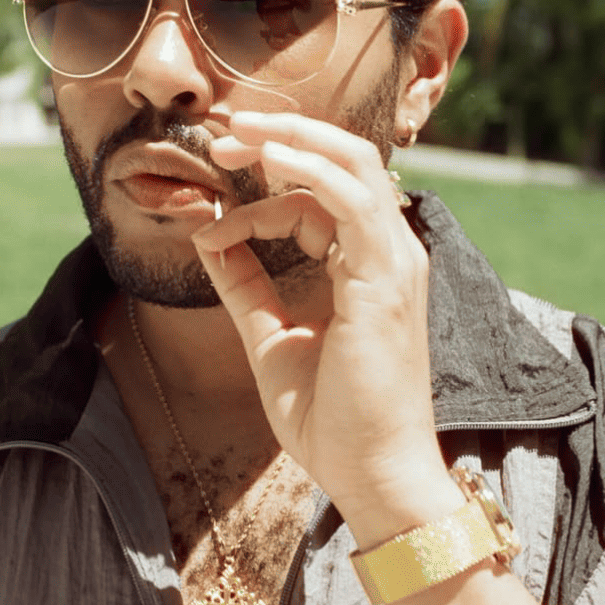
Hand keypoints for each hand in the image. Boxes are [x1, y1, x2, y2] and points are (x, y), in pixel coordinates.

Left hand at [191, 110, 462, 544]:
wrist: (373, 476)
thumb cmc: (335, 421)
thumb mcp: (272, 339)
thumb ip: (245, 286)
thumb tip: (209, 236)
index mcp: (369, 265)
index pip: (319, 199)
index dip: (263, 194)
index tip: (212, 219)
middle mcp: (391, 253)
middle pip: (346, 160)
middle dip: (284, 136)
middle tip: (225, 129)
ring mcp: (395, 262)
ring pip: (354, 164)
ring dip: (292, 140)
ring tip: (238, 132)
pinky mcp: (387, 280)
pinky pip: (352, 200)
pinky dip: (310, 170)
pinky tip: (270, 159)